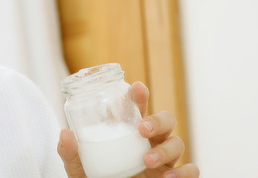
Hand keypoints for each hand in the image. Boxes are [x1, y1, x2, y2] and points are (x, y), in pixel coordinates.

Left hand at [57, 82, 198, 177]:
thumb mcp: (80, 170)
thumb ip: (71, 155)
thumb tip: (65, 134)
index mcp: (131, 136)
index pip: (139, 110)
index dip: (140, 97)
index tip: (136, 87)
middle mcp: (151, 144)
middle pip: (166, 121)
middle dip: (157, 120)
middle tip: (141, 129)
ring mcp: (165, 162)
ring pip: (178, 143)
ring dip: (166, 149)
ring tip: (147, 160)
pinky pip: (192, 171)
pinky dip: (186, 172)